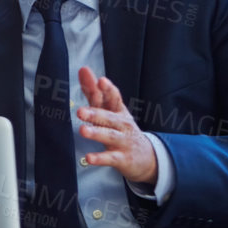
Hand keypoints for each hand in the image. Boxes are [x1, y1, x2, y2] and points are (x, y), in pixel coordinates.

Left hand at [75, 67, 158, 186]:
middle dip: (95, 113)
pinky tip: (88, 158)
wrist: (146, 157)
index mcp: (119, 111)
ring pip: (110, 136)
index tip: (100, 81)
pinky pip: (110, 158)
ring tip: (82, 130)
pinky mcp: (122, 158)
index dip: (108, 89)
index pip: (114, 98)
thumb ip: (94, 92)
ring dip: (96, 133)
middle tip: (80, 111)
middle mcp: (122, 124)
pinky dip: (100, 158)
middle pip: (109, 117)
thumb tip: (83, 69)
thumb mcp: (110, 110)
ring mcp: (123, 141)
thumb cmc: (122, 129)